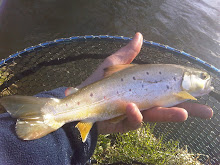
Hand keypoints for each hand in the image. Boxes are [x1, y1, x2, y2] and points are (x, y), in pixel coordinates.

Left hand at [76, 32, 212, 134]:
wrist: (81, 99)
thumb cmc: (98, 83)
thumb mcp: (114, 65)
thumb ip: (128, 53)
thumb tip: (139, 35)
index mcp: (143, 89)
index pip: (166, 89)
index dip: (181, 89)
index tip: (199, 88)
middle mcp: (143, 102)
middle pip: (168, 106)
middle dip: (186, 108)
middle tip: (206, 110)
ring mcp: (134, 114)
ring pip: (155, 116)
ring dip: (169, 115)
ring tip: (184, 114)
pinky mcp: (122, 123)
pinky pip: (132, 121)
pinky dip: (134, 114)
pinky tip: (133, 107)